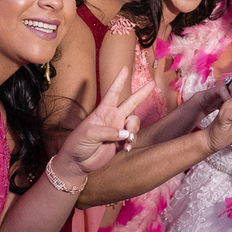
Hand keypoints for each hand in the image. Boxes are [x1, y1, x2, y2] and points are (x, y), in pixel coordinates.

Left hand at [54, 67, 154, 181]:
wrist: (78, 162)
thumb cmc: (78, 143)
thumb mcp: (89, 133)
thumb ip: (108, 131)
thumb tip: (126, 134)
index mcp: (103, 111)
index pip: (113, 92)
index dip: (119, 80)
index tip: (125, 69)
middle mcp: (113, 118)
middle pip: (131, 102)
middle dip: (142, 93)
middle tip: (153, 84)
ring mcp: (118, 130)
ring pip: (134, 123)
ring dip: (134, 129)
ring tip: (128, 138)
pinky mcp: (121, 143)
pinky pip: (133, 138)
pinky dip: (132, 142)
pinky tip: (125, 148)